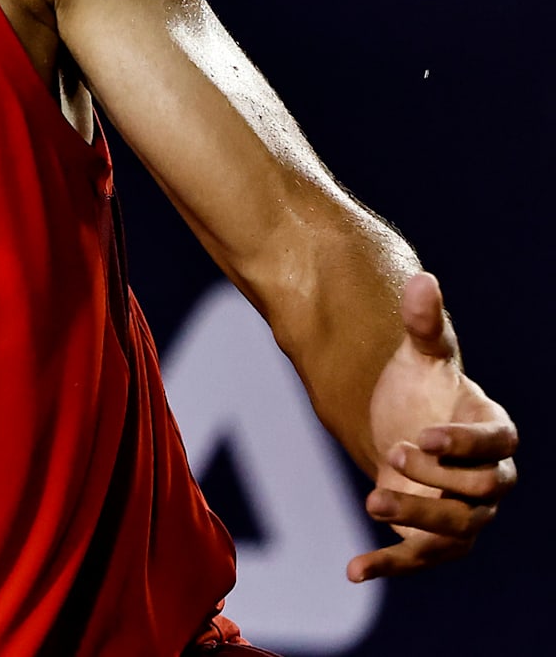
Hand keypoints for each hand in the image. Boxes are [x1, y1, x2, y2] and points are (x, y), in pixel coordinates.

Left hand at [350, 272, 518, 580]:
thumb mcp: (419, 358)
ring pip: (460, 530)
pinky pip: (420, 559)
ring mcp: (467, 513)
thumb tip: (422, 279)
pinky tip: (352, 571)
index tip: (423, 434)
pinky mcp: (436, 540)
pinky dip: (389, 566)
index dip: (464, 443)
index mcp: (494, 432)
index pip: (497, 444)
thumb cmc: (418, 391)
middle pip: (482, 490)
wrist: (400, 429)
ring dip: (419, 521)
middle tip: (394, 452)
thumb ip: (425, 325)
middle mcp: (490, 479)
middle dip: (439, 477)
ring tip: (372, 502)